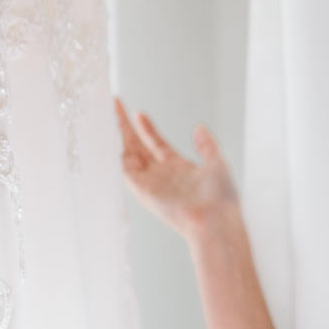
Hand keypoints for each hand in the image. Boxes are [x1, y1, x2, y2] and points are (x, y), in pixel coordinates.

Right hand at [117, 98, 237, 239]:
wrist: (216, 220)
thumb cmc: (221, 199)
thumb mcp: (217, 163)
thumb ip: (207, 145)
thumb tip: (199, 127)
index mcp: (178, 168)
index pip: (157, 144)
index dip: (147, 129)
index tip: (139, 113)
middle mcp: (161, 175)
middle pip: (138, 146)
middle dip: (125, 127)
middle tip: (115, 108)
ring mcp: (150, 183)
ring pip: (128, 154)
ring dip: (117, 136)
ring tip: (106, 117)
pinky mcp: (143, 191)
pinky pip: (124, 170)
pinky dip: (114, 154)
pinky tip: (107, 138)